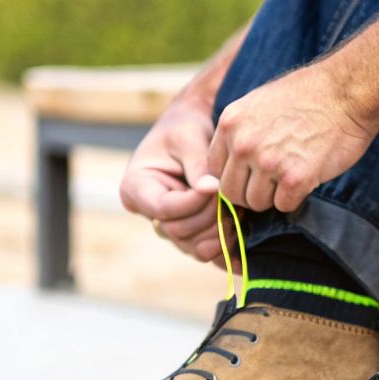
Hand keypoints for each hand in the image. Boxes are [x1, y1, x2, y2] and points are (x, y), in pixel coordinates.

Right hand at [119, 99, 224, 263]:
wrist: (193, 129)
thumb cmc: (186, 128)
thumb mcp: (188, 138)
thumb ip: (197, 164)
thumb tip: (211, 189)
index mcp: (136, 187)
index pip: (163, 208)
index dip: (191, 202)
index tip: (214, 186)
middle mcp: (150, 213)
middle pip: (178, 231)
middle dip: (209, 217)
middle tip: (231, 199)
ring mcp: (171, 225)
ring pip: (193, 246)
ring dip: (220, 234)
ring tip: (239, 213)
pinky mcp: (192, 232)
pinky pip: (206, 252)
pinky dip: (225, 252)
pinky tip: (242, 251)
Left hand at [207, 63, 378, 213]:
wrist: (347, 92)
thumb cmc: (310, 94)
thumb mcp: (259, 102)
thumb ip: (240, 131)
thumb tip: (231, 162)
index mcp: (230, 124)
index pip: (214, 170)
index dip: (236, 176)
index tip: (254, 174)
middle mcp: (243, 144)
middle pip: (231, 193)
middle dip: (251, 192)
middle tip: (274, 183)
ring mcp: (268, 162)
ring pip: (257, 203)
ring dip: (275, 196)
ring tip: (294, 176)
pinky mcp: (295, 178)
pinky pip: (284, 206)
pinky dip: (296, 198)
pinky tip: (308, 178)